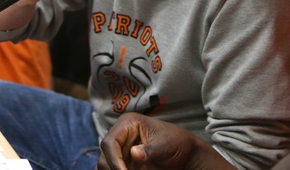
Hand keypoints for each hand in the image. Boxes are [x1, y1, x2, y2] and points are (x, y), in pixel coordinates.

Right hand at [97, 113, 233, 169]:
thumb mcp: (165, 146)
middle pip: (104, 157)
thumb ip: (149, 150)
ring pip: (104, 167)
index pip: (110, 142)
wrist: (185, 153)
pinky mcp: (123, 163)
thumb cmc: (177, 143)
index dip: (113, 160)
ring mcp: (120, 150)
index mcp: (128, 123)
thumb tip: (133, 153)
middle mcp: (120, 136)